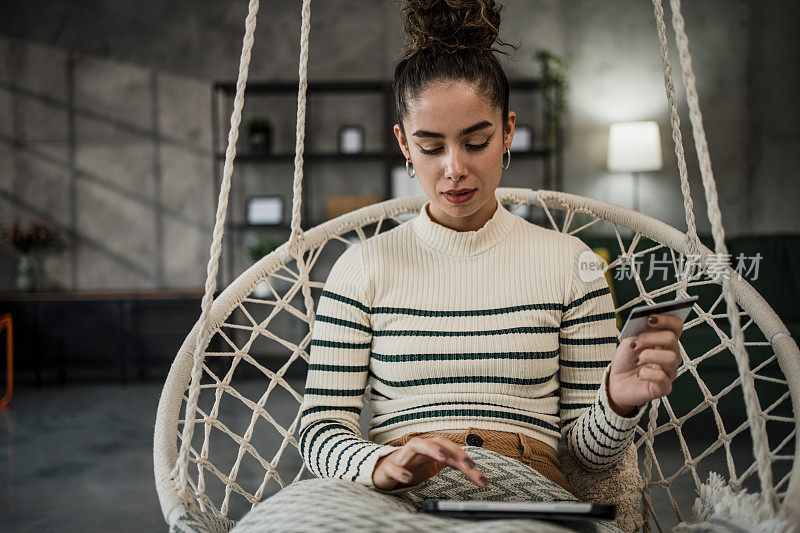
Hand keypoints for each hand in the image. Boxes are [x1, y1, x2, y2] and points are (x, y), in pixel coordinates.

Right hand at [372, 436, 488, 490]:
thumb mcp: (434, 465)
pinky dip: (400, 471)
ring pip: (414, 445)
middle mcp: (418, 450)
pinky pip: (392, 467)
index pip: (449, 447)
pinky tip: (407, 478)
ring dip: (429, 449)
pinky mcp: (388, 467)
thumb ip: (453, 465)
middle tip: (467, 465)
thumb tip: (477, 472)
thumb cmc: (411, 466)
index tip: (477, 473)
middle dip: (452, 450)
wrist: (383, 471)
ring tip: (442, 457)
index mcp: (430, 449)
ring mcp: (402, 457)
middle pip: (435, 441)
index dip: (463, 457)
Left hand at [607, 313, 684, 415]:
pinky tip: (638, 374)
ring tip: (636, 359)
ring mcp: (670, 372)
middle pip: (672, 339)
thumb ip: (640, 331)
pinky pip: (662, 377)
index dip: (666, 319)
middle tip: (634, 343)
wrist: (616, 382)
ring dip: (649, 355)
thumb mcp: (630, 341)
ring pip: (671, 357)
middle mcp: (672, 355)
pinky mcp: (664, 388)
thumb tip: (648, 320)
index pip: (677, 326)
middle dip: (650, 337)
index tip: (649, 318)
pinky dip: (646, 373)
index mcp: (665, 341)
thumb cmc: (626, 360)